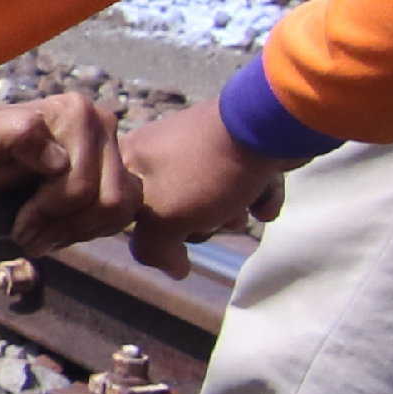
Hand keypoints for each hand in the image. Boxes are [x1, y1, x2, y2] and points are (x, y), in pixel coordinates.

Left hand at [0, 96, 141, 251]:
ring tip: (43, 234)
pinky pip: (124, 215)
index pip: (79, 185)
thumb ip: (12, 134)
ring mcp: (113, 148)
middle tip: (28, 236)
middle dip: (63, 226)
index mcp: (73, 111)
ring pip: (118, 210)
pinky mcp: (118, 173)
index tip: (18, 226)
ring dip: (78, 231)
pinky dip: (92, 229)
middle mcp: (101, 123)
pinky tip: (61, 228)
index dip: (48, 214)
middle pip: (104, 200)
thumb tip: (58, 160)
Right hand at [121, 102, 285, 277]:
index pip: (126, 209)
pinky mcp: (240, 148)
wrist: (267, 125)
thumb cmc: (205, 171)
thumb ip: (153, 249)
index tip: (166, 229)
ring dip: (232, 211)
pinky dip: (257, 197)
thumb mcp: (164, 219)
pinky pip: (244, 187)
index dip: (148, 227)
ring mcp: (203, 148)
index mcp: (132, 158)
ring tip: (242, 200)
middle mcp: (163, 150)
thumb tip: (173, 268)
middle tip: (208, 211)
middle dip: (199, 220)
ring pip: (211, 201)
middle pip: (173, 211)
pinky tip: (263, 197)